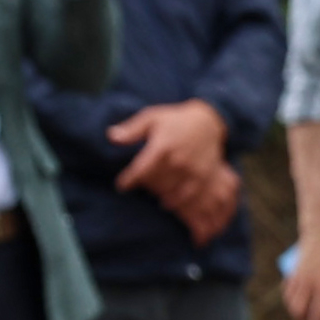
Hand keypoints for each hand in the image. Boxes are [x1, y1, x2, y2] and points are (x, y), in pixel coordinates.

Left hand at [107, 98, 222, 203]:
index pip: (141, 170)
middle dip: (145, 186)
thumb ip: (131, 129)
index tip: (121, 186)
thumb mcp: (151, 118)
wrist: (208, 121)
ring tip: (153, 193)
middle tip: (141, 185)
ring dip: (158, 194)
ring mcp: (192, 169)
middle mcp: (178, 159)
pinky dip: (177, 201)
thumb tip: (111, 137)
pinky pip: (188, 195)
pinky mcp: (204, 175)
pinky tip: (168, 202)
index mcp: (163, 145)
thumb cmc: (174, 119)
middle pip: (154, 183)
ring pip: (170, 191)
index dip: (129, 180)